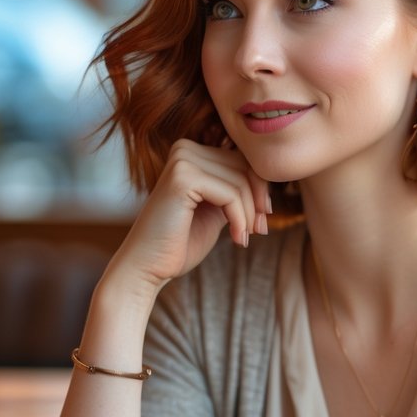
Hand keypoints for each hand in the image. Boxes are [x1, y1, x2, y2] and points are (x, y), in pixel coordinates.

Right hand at [109, 139, 269, 294]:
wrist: (147, 268)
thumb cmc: (180, 244)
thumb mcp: (216, 210)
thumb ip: (235, 191)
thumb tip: (270, 178)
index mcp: (191, 152)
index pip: (242, 159)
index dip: (259, 189)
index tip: (261, 221)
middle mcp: (184, 148)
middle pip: (245, 166)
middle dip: (258, 200)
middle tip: (260, 230)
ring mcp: (182, 160)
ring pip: (240, 181)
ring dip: (250, 214)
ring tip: (245, 237)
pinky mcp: (182, 178)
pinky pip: (231, 194)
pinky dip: (240, 219)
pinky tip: (237, 239)